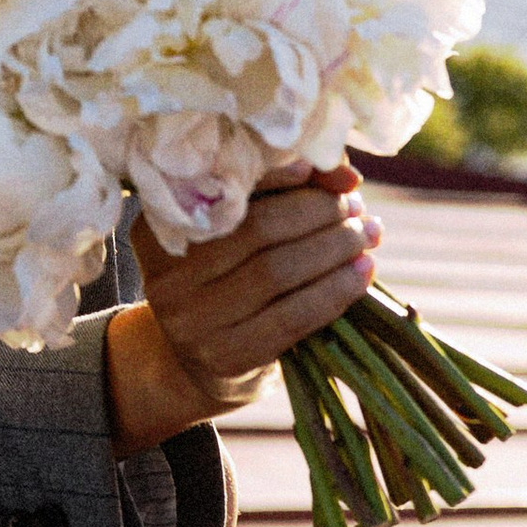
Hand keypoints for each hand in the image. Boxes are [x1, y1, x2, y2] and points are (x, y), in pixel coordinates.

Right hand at [104, 167, 377, 454]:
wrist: (197, 358)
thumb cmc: (227, 274)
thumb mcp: (235, 228)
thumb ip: (280, 191)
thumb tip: (344, 176)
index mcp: (160, 225)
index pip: (223, 189)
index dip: (277, 174)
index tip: (319, 168)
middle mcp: (167, 273)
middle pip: (257, 230)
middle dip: (317, 212)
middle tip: (354, 205)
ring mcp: (192, 320)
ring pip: (277, 272)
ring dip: (333, 248)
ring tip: (366, 233)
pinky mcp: (227, 356)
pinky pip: (292, 318)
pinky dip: (335, 291)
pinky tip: (361, 273)